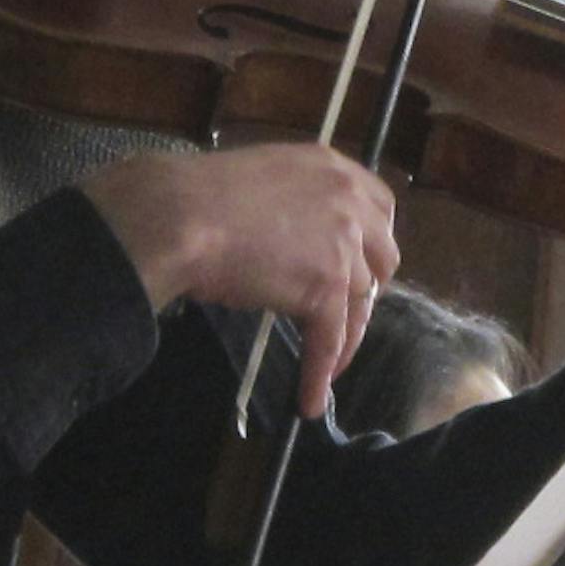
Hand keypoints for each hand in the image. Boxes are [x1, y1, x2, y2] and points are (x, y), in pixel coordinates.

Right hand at [82, 143, 399, 418]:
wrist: (180, 214)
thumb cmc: (200, 196)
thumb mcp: (262, 181)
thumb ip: (293, 203)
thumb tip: (293, 238)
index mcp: (331, 167)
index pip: (379, 207)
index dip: (371, 241)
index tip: (358, 264)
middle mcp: (348, 201)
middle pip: (383, 255)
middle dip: (366, 287)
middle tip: (342, 309)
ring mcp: (342, 245)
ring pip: (359, 304)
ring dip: (344, 335)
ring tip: (325, 363)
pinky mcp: (326, 288)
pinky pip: (330, 340)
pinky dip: (319, 372)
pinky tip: (309, 398)